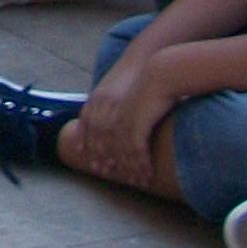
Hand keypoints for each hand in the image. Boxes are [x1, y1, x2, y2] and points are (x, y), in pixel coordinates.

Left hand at [75, 60, 171, 189]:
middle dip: (103, 158)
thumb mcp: (119, 86)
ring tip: (134, 180)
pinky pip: (136, 151)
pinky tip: (147, 173)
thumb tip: (113, 108)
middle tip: (107, 173)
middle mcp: (105, 110)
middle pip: (100, 141)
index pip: (87, 126)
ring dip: (127, 167)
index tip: (89, 155)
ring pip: (119, 150)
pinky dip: (141, 164)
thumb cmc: (144, 74)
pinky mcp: (136, 124)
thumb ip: (112, 99)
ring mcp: (119, 118)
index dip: (86, 142)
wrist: (159, 67)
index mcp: (98, 99)